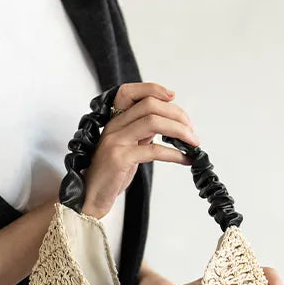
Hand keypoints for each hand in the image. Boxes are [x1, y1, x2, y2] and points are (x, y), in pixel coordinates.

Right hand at [82, 83, 199, 219]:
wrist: (91, 195)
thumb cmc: (111, 173)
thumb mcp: (127, 146)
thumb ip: (142, 132)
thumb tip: (170, 124)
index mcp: (115, 121)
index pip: (129, 92)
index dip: (153, 89)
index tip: (173, 97)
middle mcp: (114, 126)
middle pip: (149, 105)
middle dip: (176, 114)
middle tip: (191, 129)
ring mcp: (116, 141)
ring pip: (153, 122)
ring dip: (179, 131)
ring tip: (193, 143)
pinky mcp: (120, 159)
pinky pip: (153, 150)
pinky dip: (174, 154)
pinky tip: (185, 159)